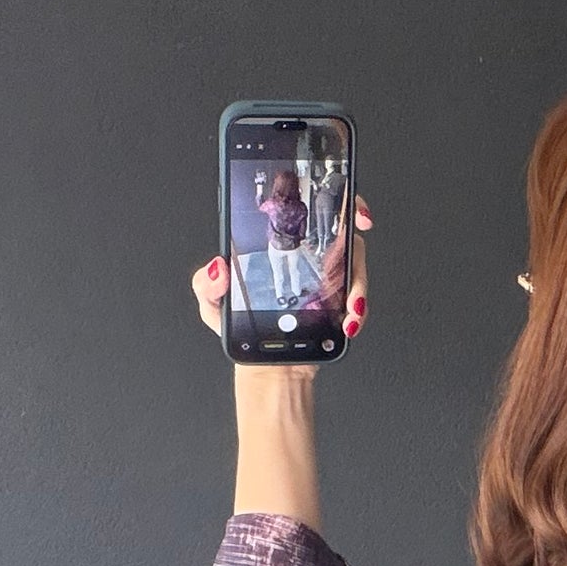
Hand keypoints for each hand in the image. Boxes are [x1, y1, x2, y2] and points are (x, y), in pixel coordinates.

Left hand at [191, 199, 372, 340]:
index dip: (329, 198)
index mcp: (280, 248)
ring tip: (349, 309)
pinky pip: (359, 299)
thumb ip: (207, 287)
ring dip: (358, 285)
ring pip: (355, 267)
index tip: (345, 204)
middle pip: (343, 233)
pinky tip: (348, 322)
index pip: (305, 211)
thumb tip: (217, 268)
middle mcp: (308, 258)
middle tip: (357, 233)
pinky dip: (359, 309)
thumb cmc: (243, 331)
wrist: (268, 366)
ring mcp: (328, 281)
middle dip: (355, 238)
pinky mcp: (341, 305)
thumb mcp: (215, 307)